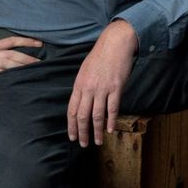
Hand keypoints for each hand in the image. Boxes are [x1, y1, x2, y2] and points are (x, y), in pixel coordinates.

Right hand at [0, 30, 42, 81]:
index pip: (12, 41)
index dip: (26, 41)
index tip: (39, 43)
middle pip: (14, 53)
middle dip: (29, 57)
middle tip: (43, 60)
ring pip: (8, 62)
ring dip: (22, 65)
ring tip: (35, 68)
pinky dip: (7, 73)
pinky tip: (17, 76)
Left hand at [68, 20, 136, 145]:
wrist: (115, 43)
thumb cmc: (100, 56)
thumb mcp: (85, 71)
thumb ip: (83, 87)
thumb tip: (83, 101)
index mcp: (78, 85)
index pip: (71, 110)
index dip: (71, 126)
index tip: (73, 137)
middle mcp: (88, 88)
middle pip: (82, 115)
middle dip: (82, 132)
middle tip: (84, 144)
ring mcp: (102, 88)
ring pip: (97, 115)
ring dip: (97, 131)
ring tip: (98, 141)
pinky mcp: (116, 87)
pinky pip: (112, 108)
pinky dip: (111, 120)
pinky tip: (110, 129)